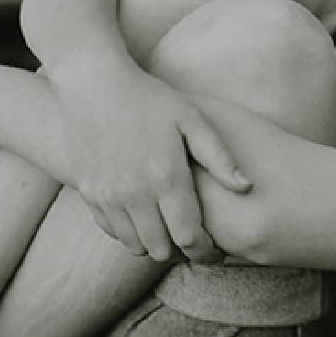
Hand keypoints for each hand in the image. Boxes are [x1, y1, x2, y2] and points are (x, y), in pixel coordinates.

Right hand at [52, 62, 250, 262]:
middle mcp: (136, 194)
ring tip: (169, 234)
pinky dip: (129, 234)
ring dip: (155, 245)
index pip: (189, 238)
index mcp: (167, 178)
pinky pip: (111, 231)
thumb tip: (247, 187)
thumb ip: (219, 157)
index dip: (206, 252)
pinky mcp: (89, 193)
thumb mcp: (191, 120)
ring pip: (135, 245)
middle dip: (182, 252)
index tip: (216, 251)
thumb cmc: (148, 98)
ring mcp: (109, 196)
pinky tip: (142, 221)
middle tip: (194, 244)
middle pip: (162, 250)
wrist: (92, 84)